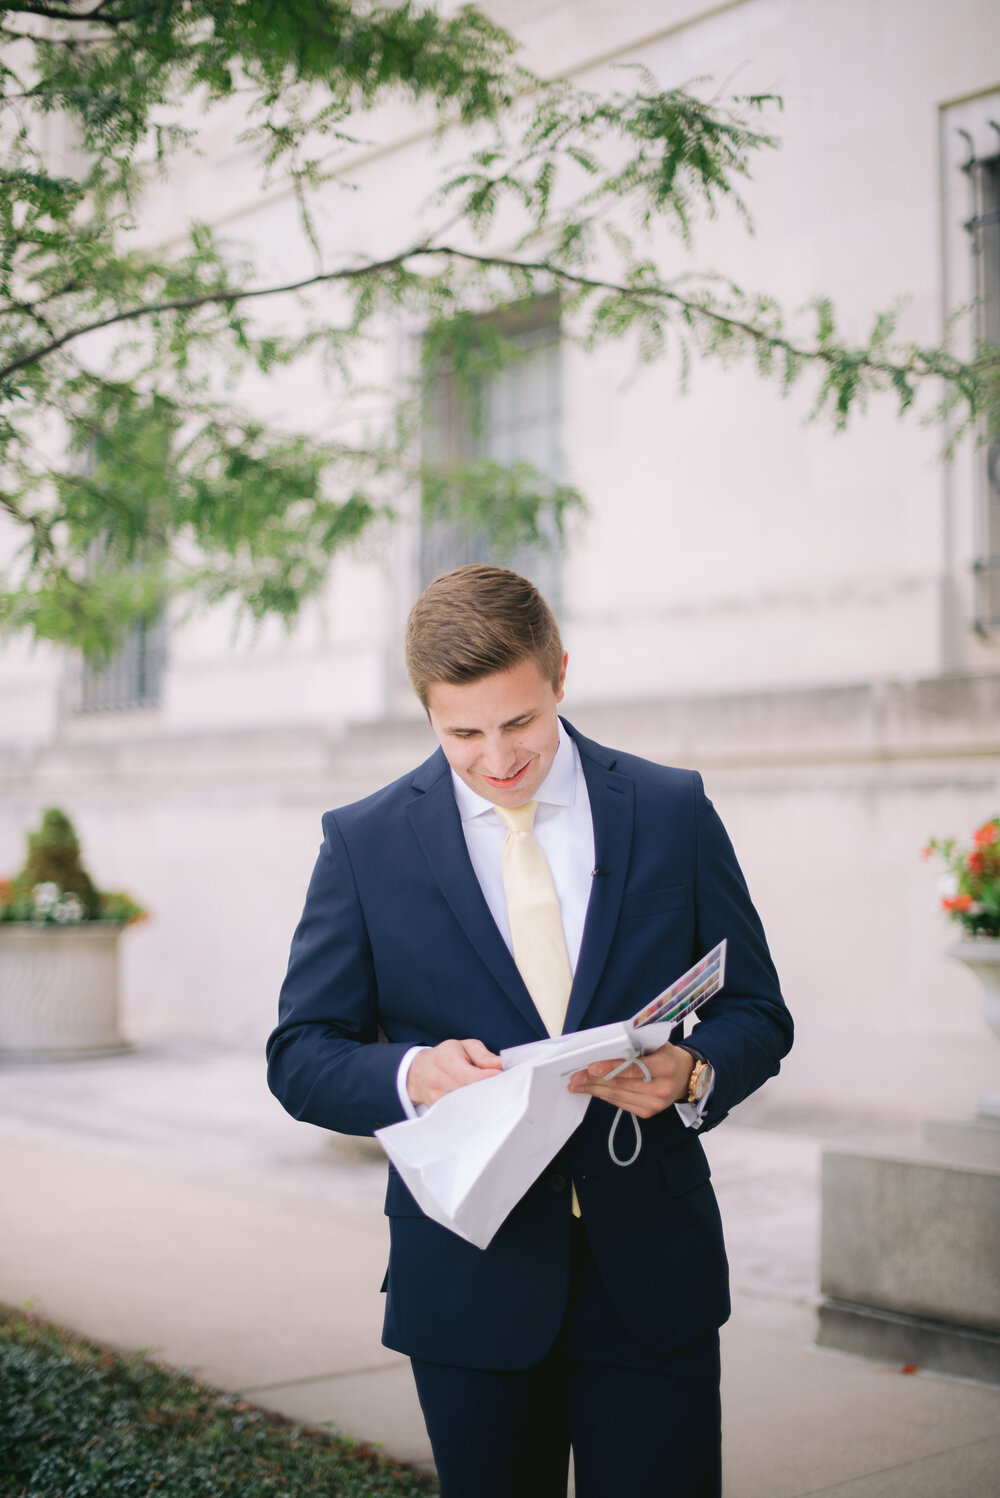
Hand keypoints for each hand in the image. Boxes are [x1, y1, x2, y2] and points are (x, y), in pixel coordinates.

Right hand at [406, 1038, 501, 1107]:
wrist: (419, 1071)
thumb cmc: (445, 1056)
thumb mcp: (465, 1047)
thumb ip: (484, 1056)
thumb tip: (500, 1065)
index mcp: (445, 1059)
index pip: (471, 1075)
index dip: (490, 1077)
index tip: (501, 1076)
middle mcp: (438, 1079)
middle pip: (471, 1091)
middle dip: (488, 1088)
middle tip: (500, 1085)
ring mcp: (436, 1097)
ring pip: (467, 1105)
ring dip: (481, 1100)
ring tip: (488, 1092)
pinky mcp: (437, 1110)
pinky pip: (461, 1112)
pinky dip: (472, 1108)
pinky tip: (477, 1101)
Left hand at [567, 1042, 694, 1118]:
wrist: (686, 1077)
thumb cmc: (666, 1055)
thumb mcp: (657, 1044)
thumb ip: (635, 1046)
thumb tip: (604, 1047)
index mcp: (665, 1065)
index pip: (634, 1067)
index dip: (611, 1068)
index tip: (591, 1067)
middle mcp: (661, 1088)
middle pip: (621, 1084)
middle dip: (594, 1080)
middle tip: (574, 1076)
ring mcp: (654, 1104)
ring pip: (617, 1096)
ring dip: (594, 1090)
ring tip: (576, 1085)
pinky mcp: (647, 1113)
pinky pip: (620, 1103)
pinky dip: (604, 1096)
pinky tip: (591, 1090)